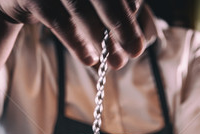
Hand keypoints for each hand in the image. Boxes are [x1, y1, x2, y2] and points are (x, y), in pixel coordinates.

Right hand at [0, 0, 144, 68]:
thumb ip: (111, 7)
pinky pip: (59, 21)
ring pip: (80, 7)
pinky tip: (90, 60)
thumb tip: (135, 33)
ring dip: (102, 38)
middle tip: (136, 51)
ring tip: (117, 62)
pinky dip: (77, 43)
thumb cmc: (62, 0)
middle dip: (122, 24)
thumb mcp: (90, 1)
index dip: (130, 6)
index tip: (140, 33)